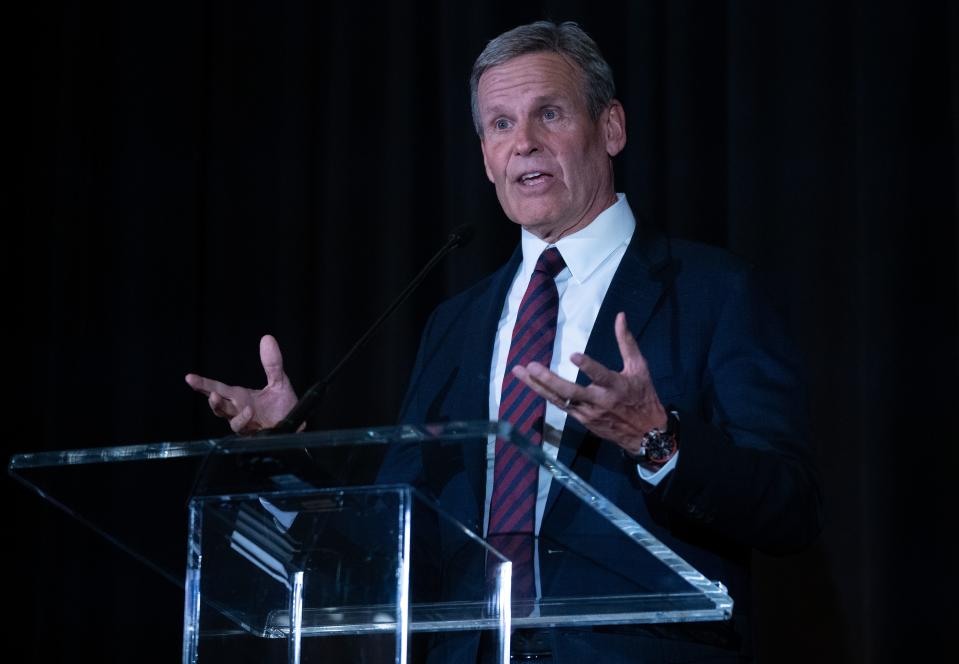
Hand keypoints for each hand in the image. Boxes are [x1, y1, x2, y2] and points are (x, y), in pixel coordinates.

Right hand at [185, 334, 298, 432]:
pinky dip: (244, 419)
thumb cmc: (283, 405)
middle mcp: (239, 411)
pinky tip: (249, 410)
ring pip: (229, 419)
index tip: (189, 377)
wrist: (297, 425)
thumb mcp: (279, 380)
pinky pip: (245, 429)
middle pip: (218, 405)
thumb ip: (272, 363)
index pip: (217, 389)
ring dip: (222, 408)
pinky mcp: (255, 434)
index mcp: (240, 397)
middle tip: (200, 385)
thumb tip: (267, 338)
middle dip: (209, 397)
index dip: (202, 384)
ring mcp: (246, 424)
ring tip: (218, 396)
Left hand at [511, 312, 666, 454]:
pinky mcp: (581, 420)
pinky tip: (531, 384)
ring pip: (559, 399)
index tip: (573, 355)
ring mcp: (588, 412)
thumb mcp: (639, 368)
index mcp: (615, 386)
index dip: (587, 366)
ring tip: (519, 372)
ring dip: (537, 386)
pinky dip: (545, 394)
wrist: (645, 434)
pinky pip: (560, 406)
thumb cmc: (642, 396)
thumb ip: (626, 342)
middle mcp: (599, 401)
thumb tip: (620, 316)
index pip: (600, 375)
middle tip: (531, 366)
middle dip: (548, 379)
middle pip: (570, 391)